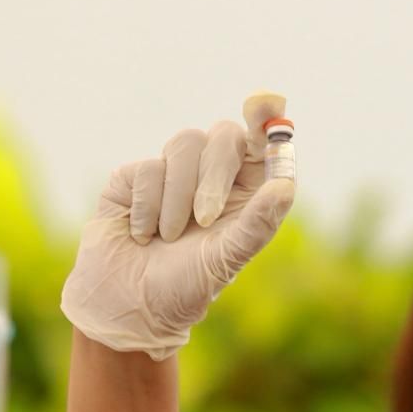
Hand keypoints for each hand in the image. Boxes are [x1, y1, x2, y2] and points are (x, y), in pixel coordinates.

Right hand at [61, 93, 294, 360]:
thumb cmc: (184, 288)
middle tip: (206, 218)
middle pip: (223, 136)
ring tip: (171, 236)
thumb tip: (285, 185)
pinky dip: (148, 208)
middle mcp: (210, 176)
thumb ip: (258, 223)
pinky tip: (142, 236)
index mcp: (243, 193)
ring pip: (184, 143)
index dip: (265, 119)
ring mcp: (171, 174)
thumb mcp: (227, 260)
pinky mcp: (133, 178)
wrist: (127, 307)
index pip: (260, 144)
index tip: (268, 105)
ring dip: (179, 197)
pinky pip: (148, 169)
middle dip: (215, 174)